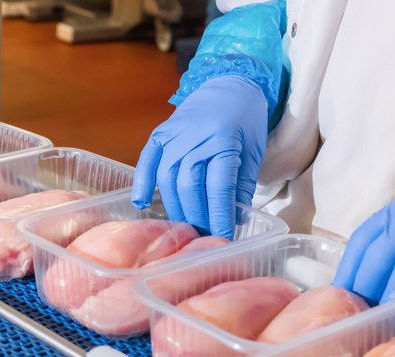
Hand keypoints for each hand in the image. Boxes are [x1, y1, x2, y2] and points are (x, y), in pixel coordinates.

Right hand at [131, 75, 267, 238]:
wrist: (229, 83)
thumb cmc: (245, 119)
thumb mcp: (253, 151)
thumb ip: (241, 185)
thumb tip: (235, 219)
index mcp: (223, 140)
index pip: (219, 187)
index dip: (220, 215)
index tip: (224, 236)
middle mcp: (195, 137)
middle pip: (189, 186)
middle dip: (196, 216)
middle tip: (204, 236)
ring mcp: (174, 134)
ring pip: (167, 178)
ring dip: (175, 206)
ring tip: (184, 226)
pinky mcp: (161, 133)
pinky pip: (147, 160)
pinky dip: (142, 182)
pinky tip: (141, 203)